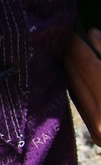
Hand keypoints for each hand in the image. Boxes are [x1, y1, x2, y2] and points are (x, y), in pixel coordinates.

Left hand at [66, 29, 100, 144]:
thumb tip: (92, 34)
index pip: (88, 65)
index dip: (78, 45)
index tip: (72, 30)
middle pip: (77, 77)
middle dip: (71, 55)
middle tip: (67, 35)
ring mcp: (98, 130)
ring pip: (75, 89)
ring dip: (71, 68)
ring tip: (71, 50)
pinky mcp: (97, 135)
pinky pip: (81, 102)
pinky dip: (77, 84)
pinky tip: (76, 71)